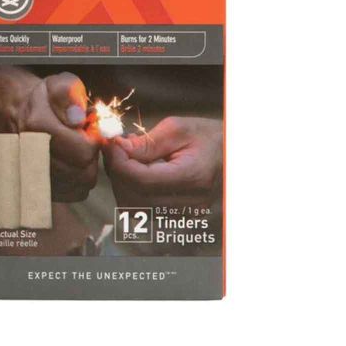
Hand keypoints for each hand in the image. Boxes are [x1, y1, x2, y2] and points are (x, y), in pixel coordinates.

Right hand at [0, 67, 98, 201]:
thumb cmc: (45, 98)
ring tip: (79, 150)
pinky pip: (73, 193)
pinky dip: (79, 181)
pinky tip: (73, 163)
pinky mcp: (39, 187)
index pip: (83, 150)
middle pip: (83, 171)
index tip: (90, 130)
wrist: (19, 112)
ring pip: (80, 184)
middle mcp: (32, 153)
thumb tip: (77, 119)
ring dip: (87, 168)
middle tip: (86, 141)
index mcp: (38, 126)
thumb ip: (69, 95)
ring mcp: (33, 173)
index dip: (94, 141)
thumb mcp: (59, 84)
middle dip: (92, 156)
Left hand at [103, 116, 222, 208]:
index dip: (119, 162)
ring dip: (122, 182)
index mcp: (192, 177)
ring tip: (128, 156)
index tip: (112, 143)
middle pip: (133, 198)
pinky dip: (132, 190)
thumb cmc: (209, 137)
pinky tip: (137, 170)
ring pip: (134, 209)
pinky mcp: (178, 216)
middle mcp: (189, 203)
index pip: (141, 180)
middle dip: (116, 172)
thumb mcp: (178, 129)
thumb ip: (147, 142)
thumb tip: (117, 149)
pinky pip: (143, 210)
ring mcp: (184, 214)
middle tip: (116, 147)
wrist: (233, 154)